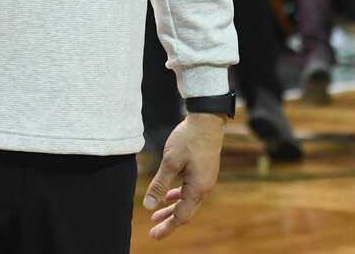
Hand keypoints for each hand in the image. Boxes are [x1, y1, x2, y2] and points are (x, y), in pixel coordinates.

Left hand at [143, 113, 225, 240]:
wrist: (207, 120)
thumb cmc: (188, 139)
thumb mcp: (170, 162)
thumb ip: (159, 184)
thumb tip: (148, 206)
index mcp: (197, 188)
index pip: (181, 216)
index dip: (167, 226)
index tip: (153, 235)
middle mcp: (204, 187)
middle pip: (185, 212)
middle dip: (168, 221)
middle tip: (153, 231)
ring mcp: (205, 180)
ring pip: (187, 201)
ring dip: (172, 209)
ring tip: (156, 215)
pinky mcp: (203, 172)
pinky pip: (190, 191)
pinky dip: (178, 196)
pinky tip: (168, 196)